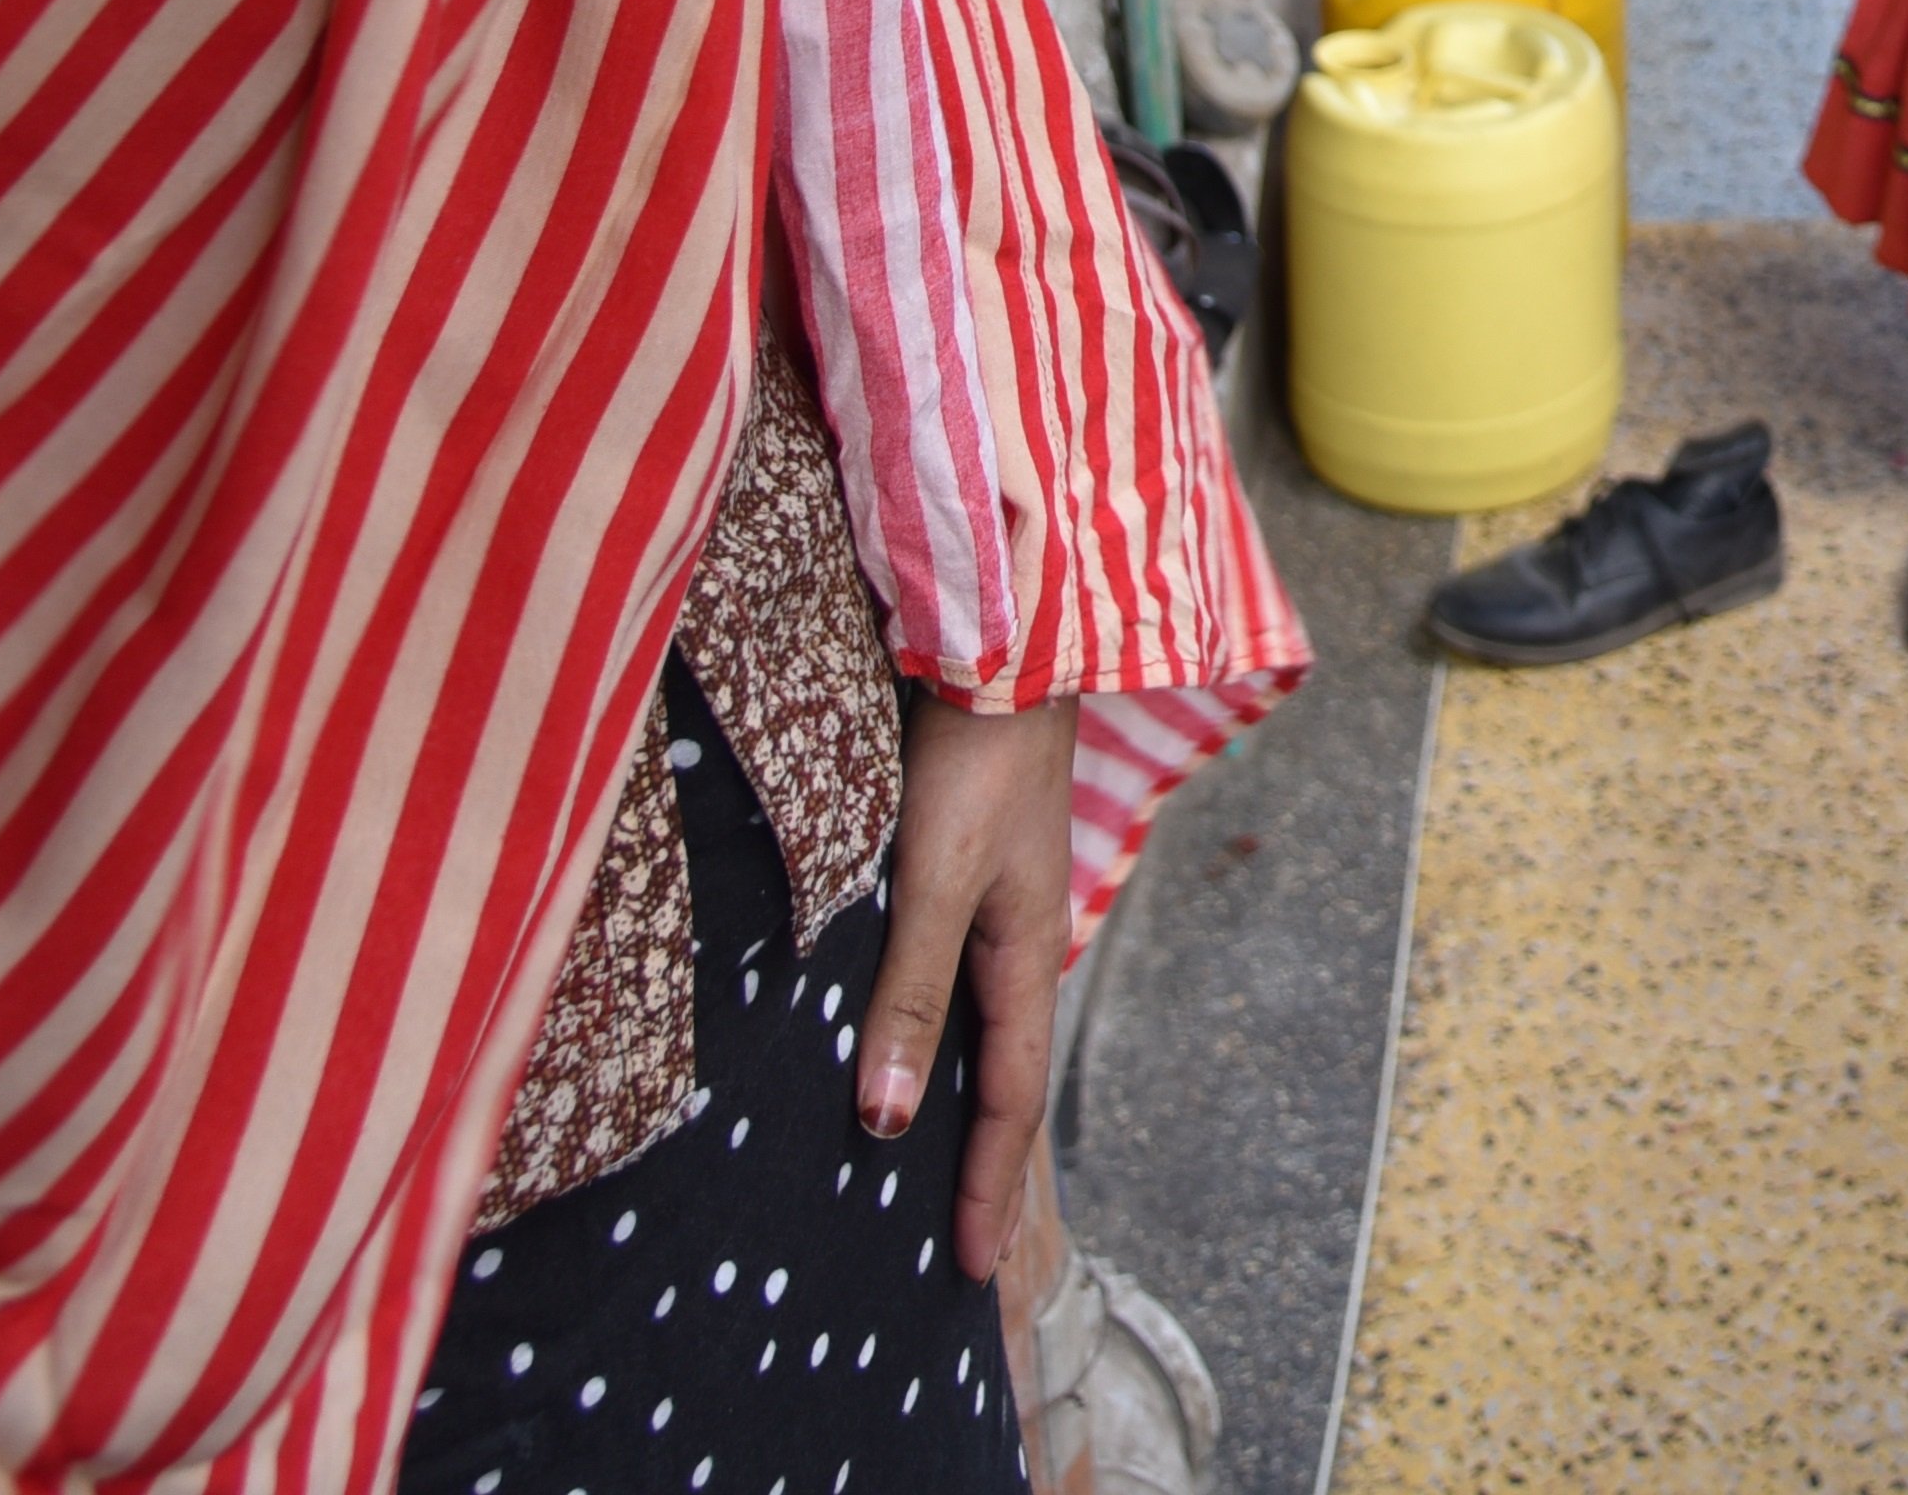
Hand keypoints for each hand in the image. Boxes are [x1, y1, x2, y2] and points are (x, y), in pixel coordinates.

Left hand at [859, 684, 1076, 1286]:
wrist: (1002, 637)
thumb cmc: (971, 755)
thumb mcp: (934, 882)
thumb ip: (908, 997)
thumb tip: (880, 1123)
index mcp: (1027, 954)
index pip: (1009, 1099)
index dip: (986, 1185)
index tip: (971, 1269)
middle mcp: (1019, 939)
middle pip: (1004, 1074)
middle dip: (983, 1165)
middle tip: (962, 1246)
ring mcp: (998, 902)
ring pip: (979, 1026)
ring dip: (959, 1102)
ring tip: (928, 1166)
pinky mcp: (968, 864)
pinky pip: (957, 979)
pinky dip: (938, 1035)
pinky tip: (908, 1042)